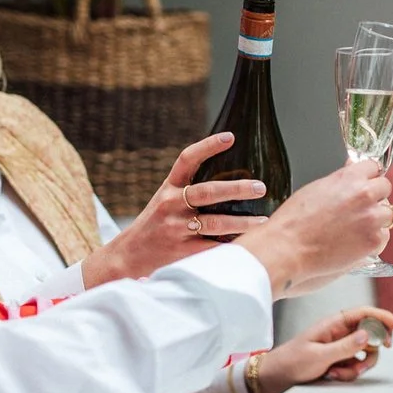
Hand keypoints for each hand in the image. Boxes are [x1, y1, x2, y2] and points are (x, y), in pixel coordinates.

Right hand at [84, 133, 264, 285]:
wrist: (129, 255)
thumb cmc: (156, 224)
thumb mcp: (166, 200)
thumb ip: (189, 189)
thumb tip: (230, 175)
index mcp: (168, 187)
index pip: (187, 160)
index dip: (208, 146)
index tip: (230, 137)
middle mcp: (171, 204)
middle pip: (208, 192)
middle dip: (236, 189)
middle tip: (260, 187)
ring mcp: (176, 228)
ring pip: (215, 223)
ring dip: (242, 222)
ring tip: (263, 220)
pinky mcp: (182, 251)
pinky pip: (212, 247)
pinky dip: (231, 245)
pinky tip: (249, 244)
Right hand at [238, 161, 392, 297]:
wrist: (288, 248)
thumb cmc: (295, 220)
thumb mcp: (317, 188)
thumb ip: (341, 179)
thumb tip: (353, 169)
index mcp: (350, 177)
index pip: (374, 167)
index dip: (368, 176)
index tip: (365, 183)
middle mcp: (365, 195)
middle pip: (385, 188)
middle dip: (376, 196)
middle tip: (361, 208)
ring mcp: (372, 218)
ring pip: (389, 213)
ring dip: (378, 218)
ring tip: (358, 228)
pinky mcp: (374, 241)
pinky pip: (383, 236)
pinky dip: (373, 240)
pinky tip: (355, 243)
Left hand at [257, 306, 392, 392]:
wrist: (276, 377)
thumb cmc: (292, 362)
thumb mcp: (319, 355)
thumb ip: (345, 346)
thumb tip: (368, 335)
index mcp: (334, 324)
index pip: (365, 314)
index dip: (384, 317)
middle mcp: (340, 332)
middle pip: (371, 335)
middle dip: (372, 350)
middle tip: (364, 362)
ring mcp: (340, 346)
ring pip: (366, 353)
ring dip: (358, 366)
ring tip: (338, 373)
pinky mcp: (339, 360)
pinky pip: (356, 365)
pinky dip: (349, 373)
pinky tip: (333, 375)